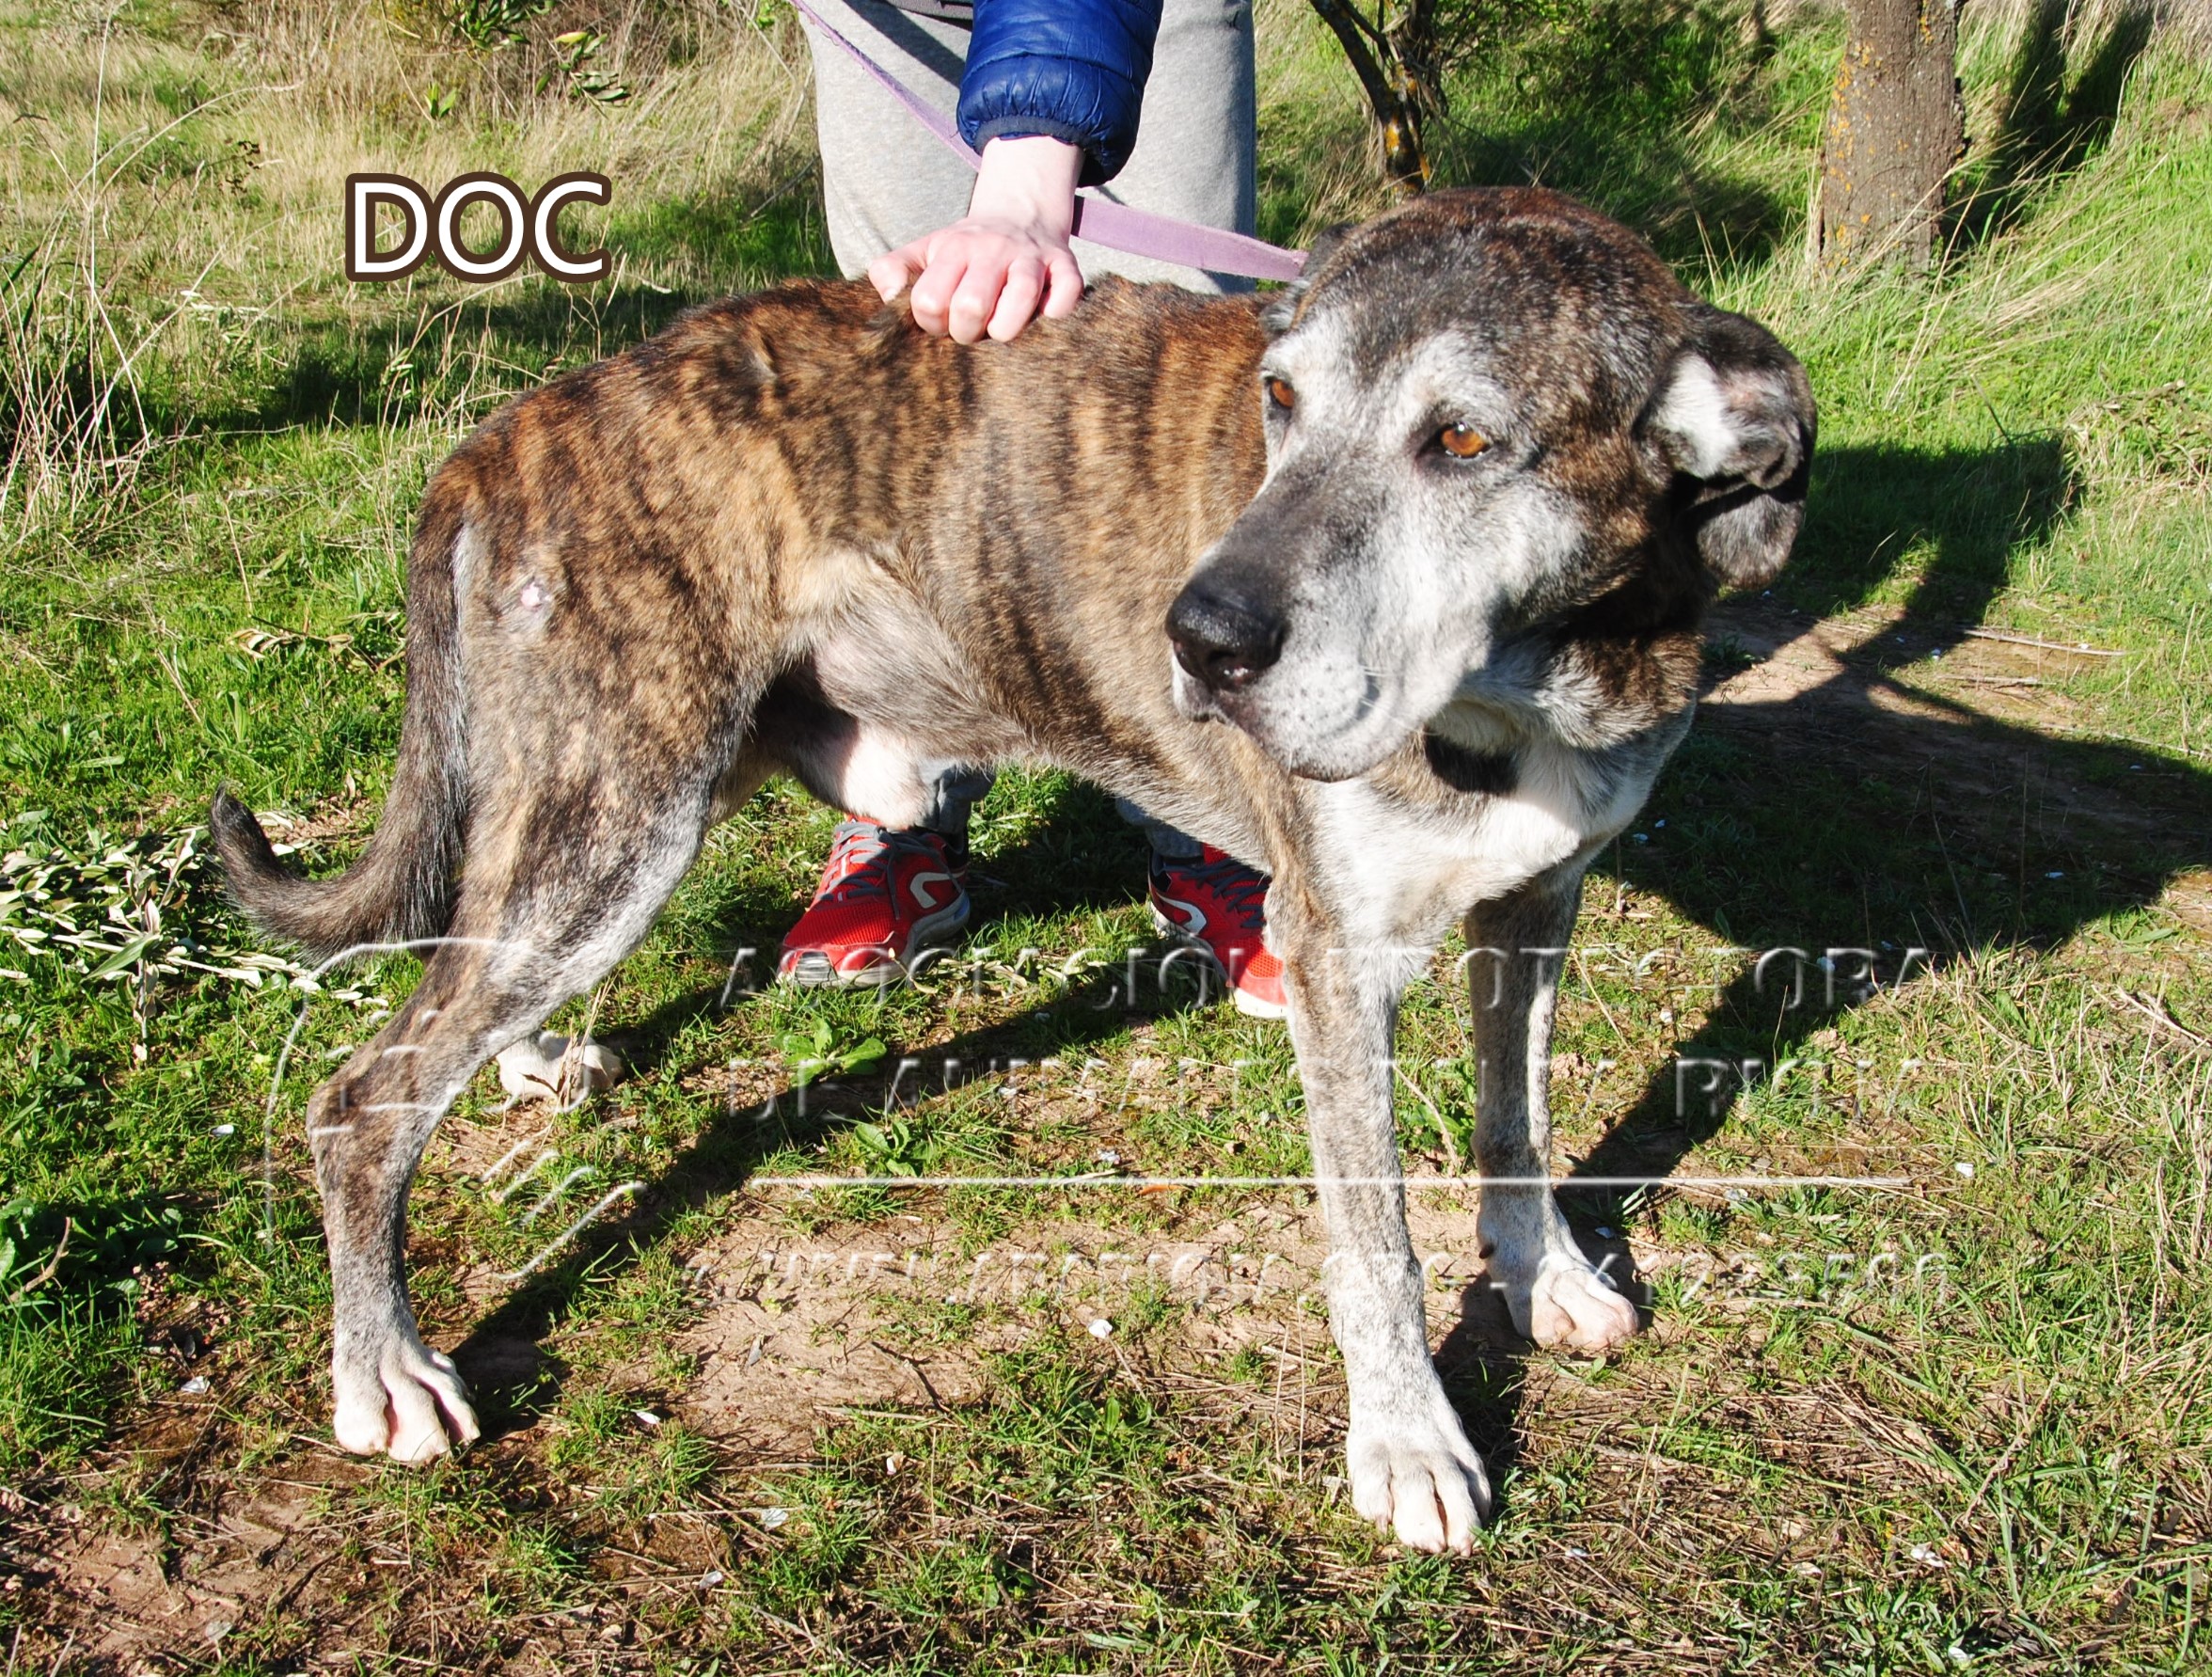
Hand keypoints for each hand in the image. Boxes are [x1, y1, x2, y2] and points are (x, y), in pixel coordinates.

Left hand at [868, 134, 1083, 343]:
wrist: (1021, 215)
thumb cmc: (966, 250)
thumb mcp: (924, 250)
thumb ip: (892, 270)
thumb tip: (890, 296)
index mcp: (955, 247)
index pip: (931, 300)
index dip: (932, 324)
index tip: (942, 322)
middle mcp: (994, 249)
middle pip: (972, 306)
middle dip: (967, 333)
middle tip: (972, 329)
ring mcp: (1033, 258)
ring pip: (1019, 302)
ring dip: (1007, 330)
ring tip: (1001, 328)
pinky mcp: (1067, 268)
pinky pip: (1066, 299)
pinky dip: (1054, 316)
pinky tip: (1040, 316)